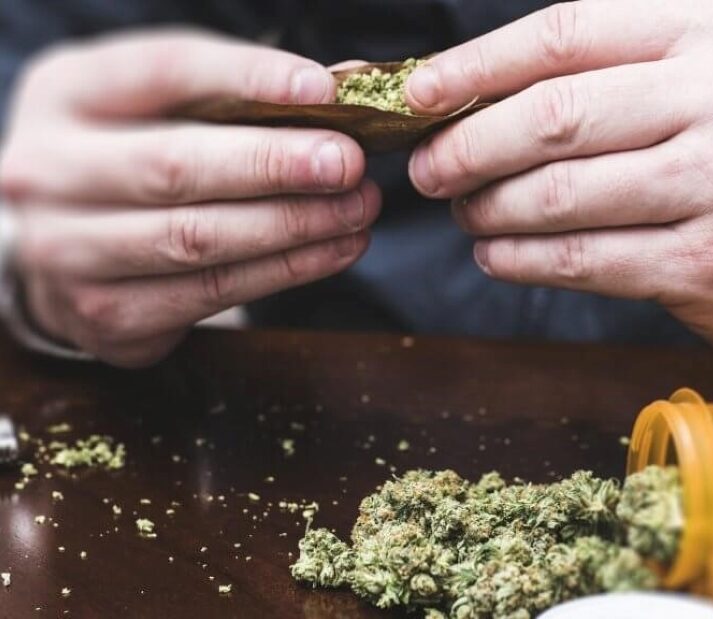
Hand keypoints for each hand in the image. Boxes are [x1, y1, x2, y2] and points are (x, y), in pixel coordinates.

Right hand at [0, 31, 379, 366]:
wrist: (66, 246)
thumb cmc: (132, 158)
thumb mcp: (162, 106)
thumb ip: (240, 93)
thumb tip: (343, 90)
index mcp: (67, 94)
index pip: (164, 71)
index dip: (249, 79)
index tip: (323, 91)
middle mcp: (49, 172)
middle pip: (175, 167)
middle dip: (275, 165)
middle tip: (348, 163)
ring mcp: (68, 251)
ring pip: (198, 239)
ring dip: (294, 225)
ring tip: (357, 209)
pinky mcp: (105, 314)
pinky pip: (211, 294)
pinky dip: (285, 271)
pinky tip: (335, 250)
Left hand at [406, 0, 712, 363]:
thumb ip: (614, 69)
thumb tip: (479, 93)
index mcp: (712, 30)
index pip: (567, 33)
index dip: (476, 66)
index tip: (418, 95)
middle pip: (553, 114)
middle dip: (467, 146)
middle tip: (428, 169)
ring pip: (561, 193)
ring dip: (490, 209)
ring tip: (466, 214)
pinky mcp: (709, 261)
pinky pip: (584, 259)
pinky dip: (522, 260)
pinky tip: (499, 256)